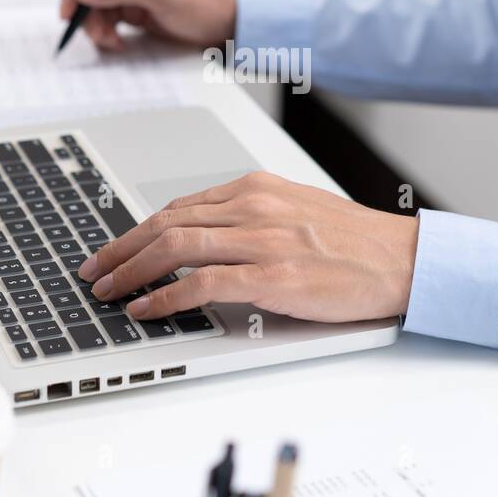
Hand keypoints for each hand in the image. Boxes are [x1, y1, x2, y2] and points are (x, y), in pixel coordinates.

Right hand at [59, 0, 236, 50]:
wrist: (227, 26)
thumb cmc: (206, 1)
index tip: (70, 7)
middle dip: (87, 9)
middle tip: (91, 32)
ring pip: (95, 4)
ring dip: (96, 24)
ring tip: (110, 41)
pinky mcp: (133, 7)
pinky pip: (107, 18)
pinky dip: (106, 32)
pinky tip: (117, 42)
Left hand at [77, 171, 419, 322]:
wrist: (403, 258)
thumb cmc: (354, 242)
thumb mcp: (294, 211)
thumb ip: (249, 218)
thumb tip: (202, 237)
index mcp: (256, 188)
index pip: (178, 207)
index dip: (136, 231)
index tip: (113, 250)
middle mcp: (254, 206)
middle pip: (166, 223)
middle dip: (120, 249)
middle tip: (94, 271)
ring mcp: (263, 239)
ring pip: (176, 247)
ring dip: (132, 271)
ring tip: (108, 291)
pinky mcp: (275, 275)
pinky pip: (204, 283)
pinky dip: (167, 296)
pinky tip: (148, 308)